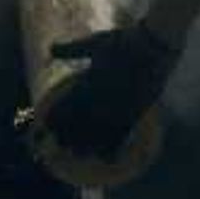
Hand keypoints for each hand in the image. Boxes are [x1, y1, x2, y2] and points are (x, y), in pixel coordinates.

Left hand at [36, 21, 176, 160]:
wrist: (153, 45)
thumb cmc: (122, 41)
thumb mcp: (94, 43)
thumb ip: (71, 49)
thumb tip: (50, 49)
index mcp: (85, 84)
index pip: (60, 111)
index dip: (50, 122)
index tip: (46, 127)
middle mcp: (97, 101)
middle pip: (73, 130)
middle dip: (64, 138)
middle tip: (60, 143)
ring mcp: (115, 110)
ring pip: (94, 139)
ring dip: (85, 147)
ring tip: (80, 152)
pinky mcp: (134, 114)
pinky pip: (119, 139)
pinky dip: (110, 150)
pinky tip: (106, 157)